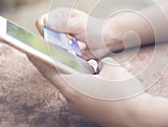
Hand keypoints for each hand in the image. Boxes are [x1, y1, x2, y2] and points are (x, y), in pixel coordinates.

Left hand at [27, 55, 148, 126]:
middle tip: (73, 54)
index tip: (29, 50)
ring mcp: (81, 108)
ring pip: (78, 85)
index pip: (48, 70)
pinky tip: (106, 79)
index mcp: (73, 88)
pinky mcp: (90, 111)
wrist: (138, 117)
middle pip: (64, 77)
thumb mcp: (112, 67)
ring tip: (100, 67)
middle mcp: (73, 100)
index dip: (37, 58)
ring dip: (85, 75)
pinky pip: (86, 94)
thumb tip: (99, 66)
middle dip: (69, 65)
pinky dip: (91, 84)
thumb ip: (101, 62)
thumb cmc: (123, 92)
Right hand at [35, 8, 121, 59]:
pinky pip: (63, 56)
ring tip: (82, 45)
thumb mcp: (78, 24)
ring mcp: (63, 41)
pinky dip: (72, 55)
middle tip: (74, 41)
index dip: (43, 29)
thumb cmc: (95, 28)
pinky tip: (83, 51)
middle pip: (46, 38)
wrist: (108, 40)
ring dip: (69, 49)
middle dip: (61, 42)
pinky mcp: (67, 51)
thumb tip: (44, 22)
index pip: (42, 22)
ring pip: (54, 49)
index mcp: (59, 17)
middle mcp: (59, 29)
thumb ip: (61, 24)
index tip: (50, 35)